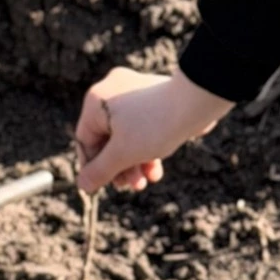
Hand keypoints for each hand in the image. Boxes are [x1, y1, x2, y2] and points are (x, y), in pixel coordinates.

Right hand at [74, 65, 233, 193]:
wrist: (196, 101)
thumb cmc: (155, 125)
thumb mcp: (123, 153)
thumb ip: (100, 171)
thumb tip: (82, 185)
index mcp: (96, 101)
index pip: (85, 140)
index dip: (94, 167)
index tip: (104, 186)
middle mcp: (111, 93)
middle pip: (107, 140)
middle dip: (120, 167)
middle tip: (132, 186)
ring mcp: (133, 94)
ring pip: (126, 136)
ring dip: (134, 163)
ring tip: (146, 182)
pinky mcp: (153, 99)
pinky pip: (142, 128)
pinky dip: (146, 149)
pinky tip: (156, 170)